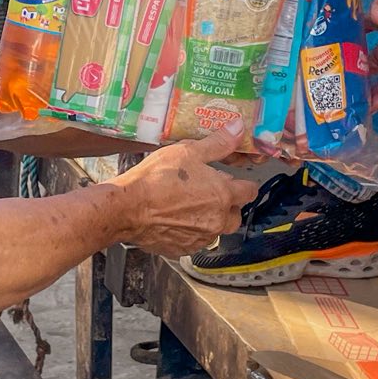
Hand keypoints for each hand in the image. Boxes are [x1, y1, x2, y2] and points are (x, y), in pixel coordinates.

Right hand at [110, 130, 257, 256]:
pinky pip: (194, 240)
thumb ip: (218, 143)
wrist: (128, 207)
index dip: (243, 184)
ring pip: (215, 229)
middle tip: (210, 192)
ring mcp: (201, 238)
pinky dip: (189, 231)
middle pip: (235, 215)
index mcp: (224, 196)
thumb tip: (238, 129)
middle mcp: (217, 221)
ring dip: (208, 219)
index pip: (250, 192)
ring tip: (188, 205)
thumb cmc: (157, 178)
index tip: (234, 180)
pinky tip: (174, 219)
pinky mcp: (183, 249)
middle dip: (228, 205)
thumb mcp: (189, 151)